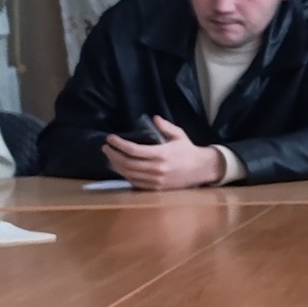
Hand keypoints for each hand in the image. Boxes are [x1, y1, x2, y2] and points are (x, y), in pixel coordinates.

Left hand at [104, 116, 227, 189]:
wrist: (202, 169)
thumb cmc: (189, 151)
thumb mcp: (179, 135)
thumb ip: (166, 126)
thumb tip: (154, 118)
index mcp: (162, 154)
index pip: (133, 150)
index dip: (118, 144)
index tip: (110, 138)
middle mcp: (157, 168)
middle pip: (127, 163)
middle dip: (113, 155)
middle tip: (106, 147)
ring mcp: (156, 180)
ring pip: (129, 174)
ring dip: (116, 165)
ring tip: (110, 157)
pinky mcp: (156, 188)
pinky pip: (135, 182)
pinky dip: (125, 175)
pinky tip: (121, 168)